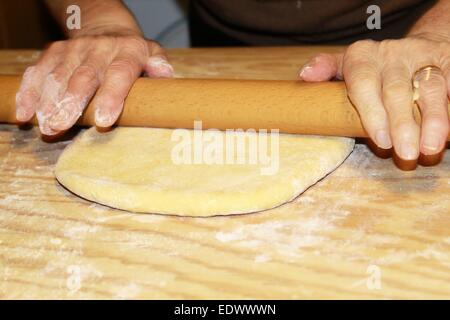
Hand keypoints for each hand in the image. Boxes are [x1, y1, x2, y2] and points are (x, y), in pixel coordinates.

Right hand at [16, 34, 173, 134]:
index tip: (103, 121)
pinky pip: (38, 71)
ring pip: (58, 76)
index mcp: (127, 53)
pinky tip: (25, 113)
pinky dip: (29, 92)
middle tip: (61, 126)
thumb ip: (159, 65)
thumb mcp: (151, 54)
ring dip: (48, 102)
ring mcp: (73, 50)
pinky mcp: (54, 52)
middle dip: (71, 103)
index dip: (111, 97)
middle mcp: (98, 49)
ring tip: (45, 125)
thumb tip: (165, 75)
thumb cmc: (131, 52)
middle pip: (83, 77)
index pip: (119, 74)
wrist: (104, 27)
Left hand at [299, 35, 449, 159]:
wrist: (412, 50)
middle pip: (398, 91)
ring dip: (434, 120)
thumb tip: (305, 76)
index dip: (372, 113)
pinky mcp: (446, 64)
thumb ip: (326, 69)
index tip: (381, 142)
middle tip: (407, 154)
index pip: (364, 83)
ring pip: (431, 88)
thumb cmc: (371, 69)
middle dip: (403, 124)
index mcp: (362, 57)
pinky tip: (449, 133)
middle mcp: (392, 55)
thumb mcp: (345, 66)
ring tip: (432, 148)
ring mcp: (422, 58)